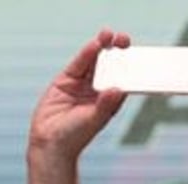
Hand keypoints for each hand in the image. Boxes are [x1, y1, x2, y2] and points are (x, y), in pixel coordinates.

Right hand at [28, 29, 129, 162]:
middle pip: (108, 67)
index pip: (121, 80)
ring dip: (101, 48)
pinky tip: (94, 45)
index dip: (129, 67)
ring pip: (93, 63)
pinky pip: (78, 65)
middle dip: (116, 53)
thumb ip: (105, 105)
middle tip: (124, 39)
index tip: (137, 56)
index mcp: (109, 101)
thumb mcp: (94, 120)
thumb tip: (118, 90)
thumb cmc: (76, 137)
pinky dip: (85, 54)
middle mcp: (96, 91)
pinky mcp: (65, 81)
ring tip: (109, 35)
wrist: (50, 143)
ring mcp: (81, 85)